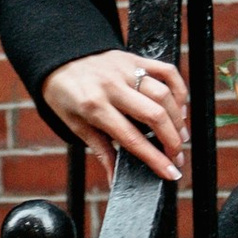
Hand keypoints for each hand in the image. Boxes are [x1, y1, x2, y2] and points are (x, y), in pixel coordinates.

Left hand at [41, 49, 186, 185]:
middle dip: (172, 142)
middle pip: (154, 116)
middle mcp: (112, 87)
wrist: (57, 59)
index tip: (171, 173)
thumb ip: (101, 151)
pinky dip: (180, 91)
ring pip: (164, 95)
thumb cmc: (65, 94)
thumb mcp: (76, 125)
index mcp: (94, 106)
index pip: (131, 138)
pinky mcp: (136, 58)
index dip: (155, 159)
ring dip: (178, 120)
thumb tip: (115, 179)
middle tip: (177, 157)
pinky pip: (167, 72)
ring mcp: (126, 70)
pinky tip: (179, 108)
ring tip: (181, 137)